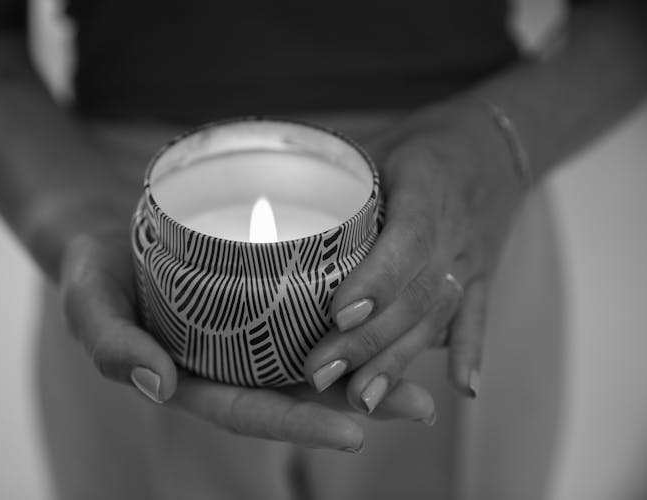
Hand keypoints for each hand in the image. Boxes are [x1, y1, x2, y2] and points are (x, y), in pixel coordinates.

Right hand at [40, 128, 435, 452]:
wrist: (105, 229)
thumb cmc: (93, 270)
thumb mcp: (89, 302)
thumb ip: (111, 345)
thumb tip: (158, 386)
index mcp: (194, 378)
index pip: (251, 411)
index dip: (300, 423)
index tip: (355, 431)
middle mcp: (231, 360)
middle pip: (298, 389)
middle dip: (359, 400)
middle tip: (419, 403)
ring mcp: (249, 328)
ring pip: (316, 350)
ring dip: (371, 356)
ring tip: (431, 355)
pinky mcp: (262, 291)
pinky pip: (312, 306)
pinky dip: (353, 310)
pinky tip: (395, 302)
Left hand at [304, 98, 526, 413]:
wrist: (495, 143)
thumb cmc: (422, 143)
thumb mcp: (376, 143)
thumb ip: (328, 172)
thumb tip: (255, 195)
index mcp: (426, 186)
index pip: (405, 240)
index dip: (376, 281)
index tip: (339, 315)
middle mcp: (453, 230)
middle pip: (415, 294)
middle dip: (368, 340)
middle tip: (320, 373)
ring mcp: (470, 259)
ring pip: (437, 317)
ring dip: (400, 360)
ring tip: (362, 399)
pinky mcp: (481, 279)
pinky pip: (477, 319)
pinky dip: (470, 353)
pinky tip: (462, 390)